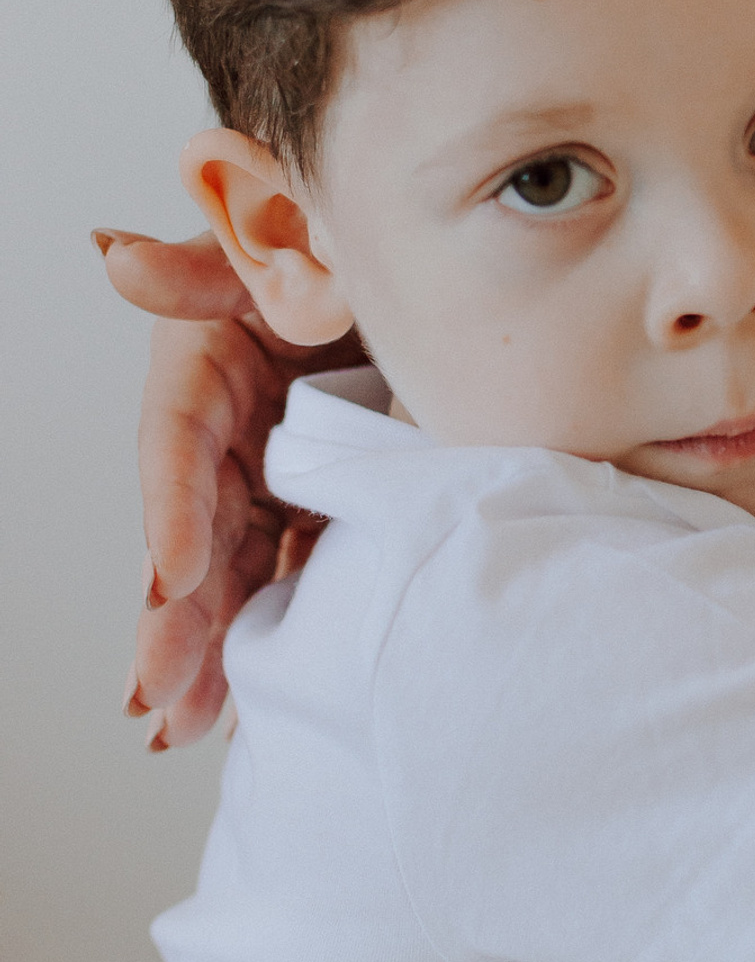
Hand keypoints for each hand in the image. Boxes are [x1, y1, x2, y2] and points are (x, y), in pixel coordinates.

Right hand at [95, 228, 364, 746]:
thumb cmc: (341, 236)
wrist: (433, 245)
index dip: (170, 513)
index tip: (170, 583)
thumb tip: (115, 254)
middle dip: (176, 618)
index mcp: (206, 356)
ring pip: (239, 560)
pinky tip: (266, 687)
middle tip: (161, 700)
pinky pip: (302, 557)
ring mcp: (279, 460)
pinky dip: (285, 618)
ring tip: (190, 724)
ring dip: (215, 642)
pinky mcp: (327, 486)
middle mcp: (231, 420)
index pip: (176, 441)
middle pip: (195, 524)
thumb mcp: (283, 239)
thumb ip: (209, 264)